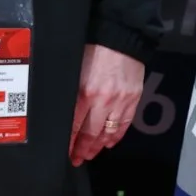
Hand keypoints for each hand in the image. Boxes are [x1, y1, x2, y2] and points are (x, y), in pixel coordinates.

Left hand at [69, 44, 145, 165]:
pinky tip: (109, 143)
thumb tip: (62, 109)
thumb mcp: (75, 68)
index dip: (69, 142)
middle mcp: (103, 101)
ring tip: (89, 154)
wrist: (122, 36)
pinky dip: (116, 136)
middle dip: (82, 149)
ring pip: (108, 133)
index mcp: (85, 92)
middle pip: (90, 134)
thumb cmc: (95, 47)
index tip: (64, 151)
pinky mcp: (133, 99)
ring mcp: (120, 102)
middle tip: (76, 159)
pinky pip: (124, 124)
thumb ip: (71, 90)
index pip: (74, 125)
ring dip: (98, 146)